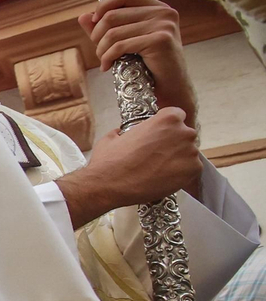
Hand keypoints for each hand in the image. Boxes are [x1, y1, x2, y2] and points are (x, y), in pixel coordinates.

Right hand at [56, 106, 201, 227]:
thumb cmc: (109, 161)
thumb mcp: (114, 136)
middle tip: (157, 155)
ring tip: (158, 169)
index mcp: (167, 119)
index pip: (177, 115)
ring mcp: (190, 152)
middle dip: (173, 143)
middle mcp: (183, 133)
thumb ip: (127, 130)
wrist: (108, 186)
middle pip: (184, 134)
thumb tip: (123, 133)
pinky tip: (164, 177)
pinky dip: (181, 173)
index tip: (162, 134)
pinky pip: (192, 169)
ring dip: (177, 158)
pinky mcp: (192, 171)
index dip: (168, 125)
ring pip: (189, 152)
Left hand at [80, 0, 196, 124]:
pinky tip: (107, 67)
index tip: (94, 21)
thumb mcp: (125, 42)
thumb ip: (106, 28)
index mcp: (158, 7)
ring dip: (101, 50)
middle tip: (99, 50)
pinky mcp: (160, 40)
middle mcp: (164, 12)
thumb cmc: (147, 65)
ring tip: (104, 60)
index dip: (105, 5)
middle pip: (114, 14)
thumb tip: (83, 16)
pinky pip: (120, 46)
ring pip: (113, 32)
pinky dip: (107, 58)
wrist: (169, 88)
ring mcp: (164, 25)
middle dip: (97, 35)